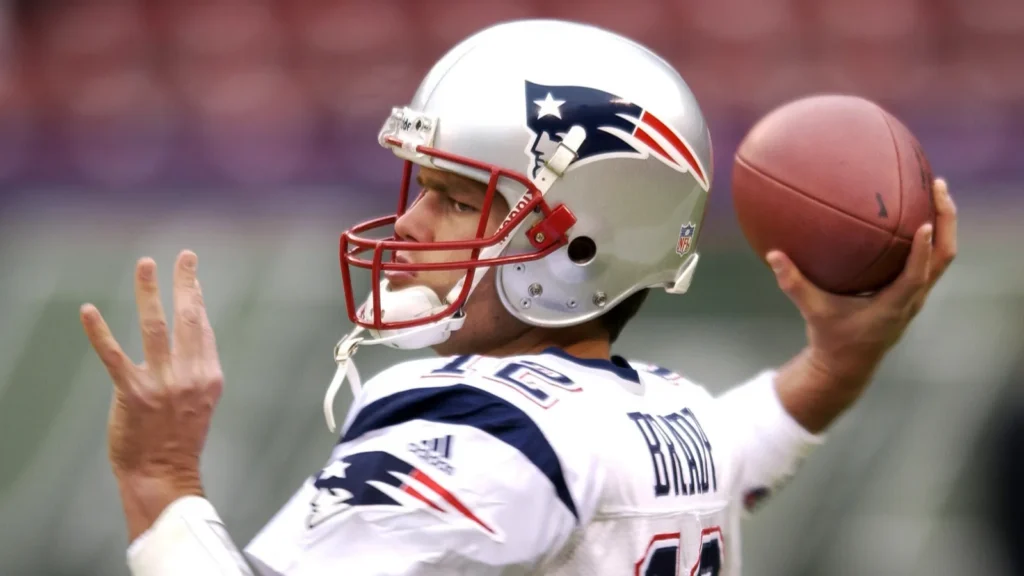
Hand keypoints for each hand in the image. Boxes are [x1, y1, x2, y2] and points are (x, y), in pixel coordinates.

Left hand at [80, 250, 222, 538]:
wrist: (163, 473)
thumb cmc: (179, 438)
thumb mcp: (201, 400)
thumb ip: (198, 367)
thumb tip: (195, 332)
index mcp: (209, 375)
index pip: (202, 326)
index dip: (196, 295)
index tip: (190, 272)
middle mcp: (190, 375)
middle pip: (188, 318)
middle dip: (185, 283)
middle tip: (183, 256)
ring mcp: (163, 384)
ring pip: (156, 328)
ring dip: (150, 293)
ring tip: (146, 265)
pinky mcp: (134, 395)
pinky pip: (115, 357)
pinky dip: (100, 333)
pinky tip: (89, 311)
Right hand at [767, 178, 957, 382]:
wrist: (848, 365)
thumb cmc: (830, 338)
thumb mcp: (811, 311)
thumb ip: (793, 284)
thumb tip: (773, 253)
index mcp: (893, 307)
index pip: (916, 276)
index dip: (923, 251)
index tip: (926, 223)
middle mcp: (912, 300)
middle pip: (944, 258)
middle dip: (947, 221)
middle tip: (937, 186)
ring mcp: (917, 296)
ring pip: (942, 257)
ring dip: (945, 224)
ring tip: (935, 190)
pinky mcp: (913, 292)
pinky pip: (930, 259)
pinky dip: (930, 235)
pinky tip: (915, 209)